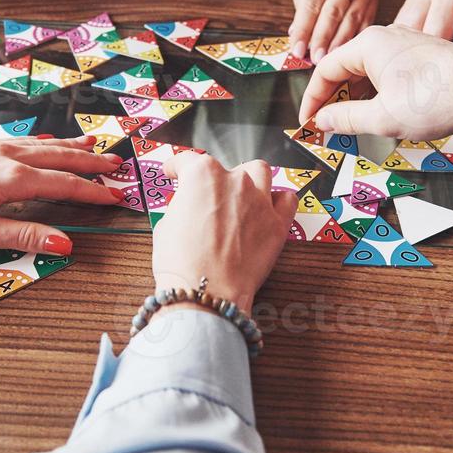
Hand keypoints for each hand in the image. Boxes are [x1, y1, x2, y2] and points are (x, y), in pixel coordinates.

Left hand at [0, 137, 121, 251]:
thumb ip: (23, 235)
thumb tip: (65, 242)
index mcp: (9, 179)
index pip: (63, 184)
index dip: (92, 192)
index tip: (116, 197)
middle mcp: (5, 157)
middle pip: (58, 158)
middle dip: (90, 162)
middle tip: (117, 165)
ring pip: (42, 145)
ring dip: (70, 146)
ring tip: (93, 144)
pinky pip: (23, 141)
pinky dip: (44, 142)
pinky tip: (45, 143)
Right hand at [151, 155, 295, 314]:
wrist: (205, 292)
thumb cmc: (182, 263)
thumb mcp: (165, 225)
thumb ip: (180, 206)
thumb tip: (186, 207)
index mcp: (202, 176)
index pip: (187, 160)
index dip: (177, 165)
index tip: (175, 171)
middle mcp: (234, 181)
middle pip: (226, 167)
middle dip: (216, 180)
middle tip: (209, 198)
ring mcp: (259, 200)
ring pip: (260, 172)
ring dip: (250, 179)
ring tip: (242, 194)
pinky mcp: (277, 224)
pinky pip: (287, 200)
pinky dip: (278, 200)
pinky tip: (268, 208)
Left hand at [288, 0, 379, 62]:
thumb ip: (301, 3)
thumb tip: (297, 35)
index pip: (312, 3)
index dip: (304, 29)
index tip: (296, 50)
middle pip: (333, 12)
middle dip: (322, 39)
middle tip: (314, 60)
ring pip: (352, 19)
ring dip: (339, 43)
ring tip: (329, 60)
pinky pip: (365, 23)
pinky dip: (354, 39)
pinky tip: (346, 53)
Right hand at [298, 25, 452, 140]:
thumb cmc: (437, 101)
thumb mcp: (382, 118)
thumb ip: (345, 119)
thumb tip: (322, 120)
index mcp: (369, 43)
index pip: (325, 69)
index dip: (313, 98)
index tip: (309, 121)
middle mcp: (385, 35)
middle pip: (345, 67)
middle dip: (334, 98)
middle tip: (328, 126)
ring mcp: (405, 41)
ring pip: (367, 69)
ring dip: (356, 96)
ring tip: (354, 124)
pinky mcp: (421, 52)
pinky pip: (387, 69)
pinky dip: (377, 90)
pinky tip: (382, 111)